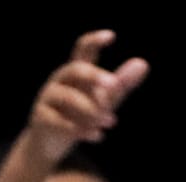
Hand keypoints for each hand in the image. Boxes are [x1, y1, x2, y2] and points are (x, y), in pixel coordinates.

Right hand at [24, 30, 148, 164]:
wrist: (48, 142)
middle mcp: (60, 80)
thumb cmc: (78, 115)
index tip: (111, 36)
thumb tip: (143, 63)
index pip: (83, 49)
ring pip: (69, 98)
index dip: (95, 41)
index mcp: (76, 71)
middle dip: (93, 75)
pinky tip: (98, 136)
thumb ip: (120, 84)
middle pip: (75, 70)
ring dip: (92, 110)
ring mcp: (48, 99)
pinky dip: (81, 130)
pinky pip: (60, 122)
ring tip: (111, 121)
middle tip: (113, 84)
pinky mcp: (42, 119)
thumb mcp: (102, 99)